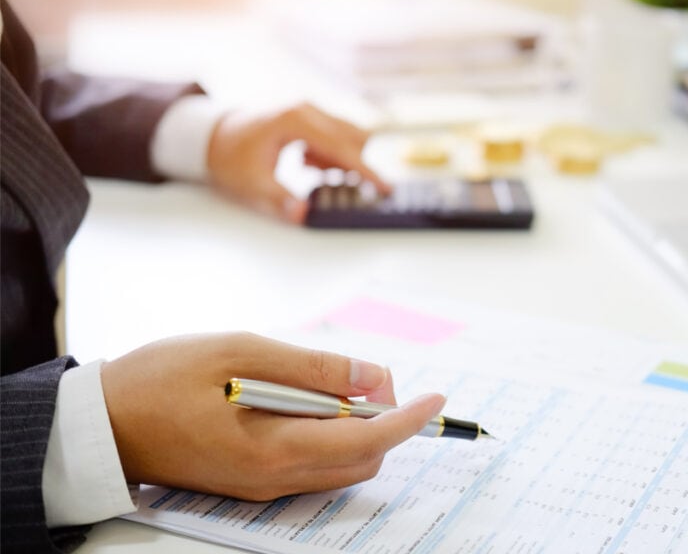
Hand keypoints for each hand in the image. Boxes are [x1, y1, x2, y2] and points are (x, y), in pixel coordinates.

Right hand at [100, 332, 443, 500]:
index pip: (368, 439)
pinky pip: (313, 465)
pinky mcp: (254, 482)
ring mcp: (265, 485)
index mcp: (274, 447)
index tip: (436, 398)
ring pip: (341, 464)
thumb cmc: (161, 380)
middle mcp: (276, 477)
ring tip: (332, 385)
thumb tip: (372, 376)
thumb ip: (313, 367)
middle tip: (367, 377)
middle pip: (363, 457)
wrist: (102, 424)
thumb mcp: (240, 351)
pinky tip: (306, 402)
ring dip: (357, 428)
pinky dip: (329, 435)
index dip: (409, 418)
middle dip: (384, 419)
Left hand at [206, 103, 391, 223]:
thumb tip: (301, 215)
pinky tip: (307, 162)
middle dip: (353, 164)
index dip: (366, 171)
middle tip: (338, 184)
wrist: (212, 135)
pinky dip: (331, 153)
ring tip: (311, 170)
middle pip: (354, 135)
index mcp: (296, 120)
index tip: (385, 187)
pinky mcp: (310, 115)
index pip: (342, 148)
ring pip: (348, 134)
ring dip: (340, 158)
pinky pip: (336, 134)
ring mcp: (310, 109)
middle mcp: (307, 108)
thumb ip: (281, 199)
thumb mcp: (252, 183)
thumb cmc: (230, 156)